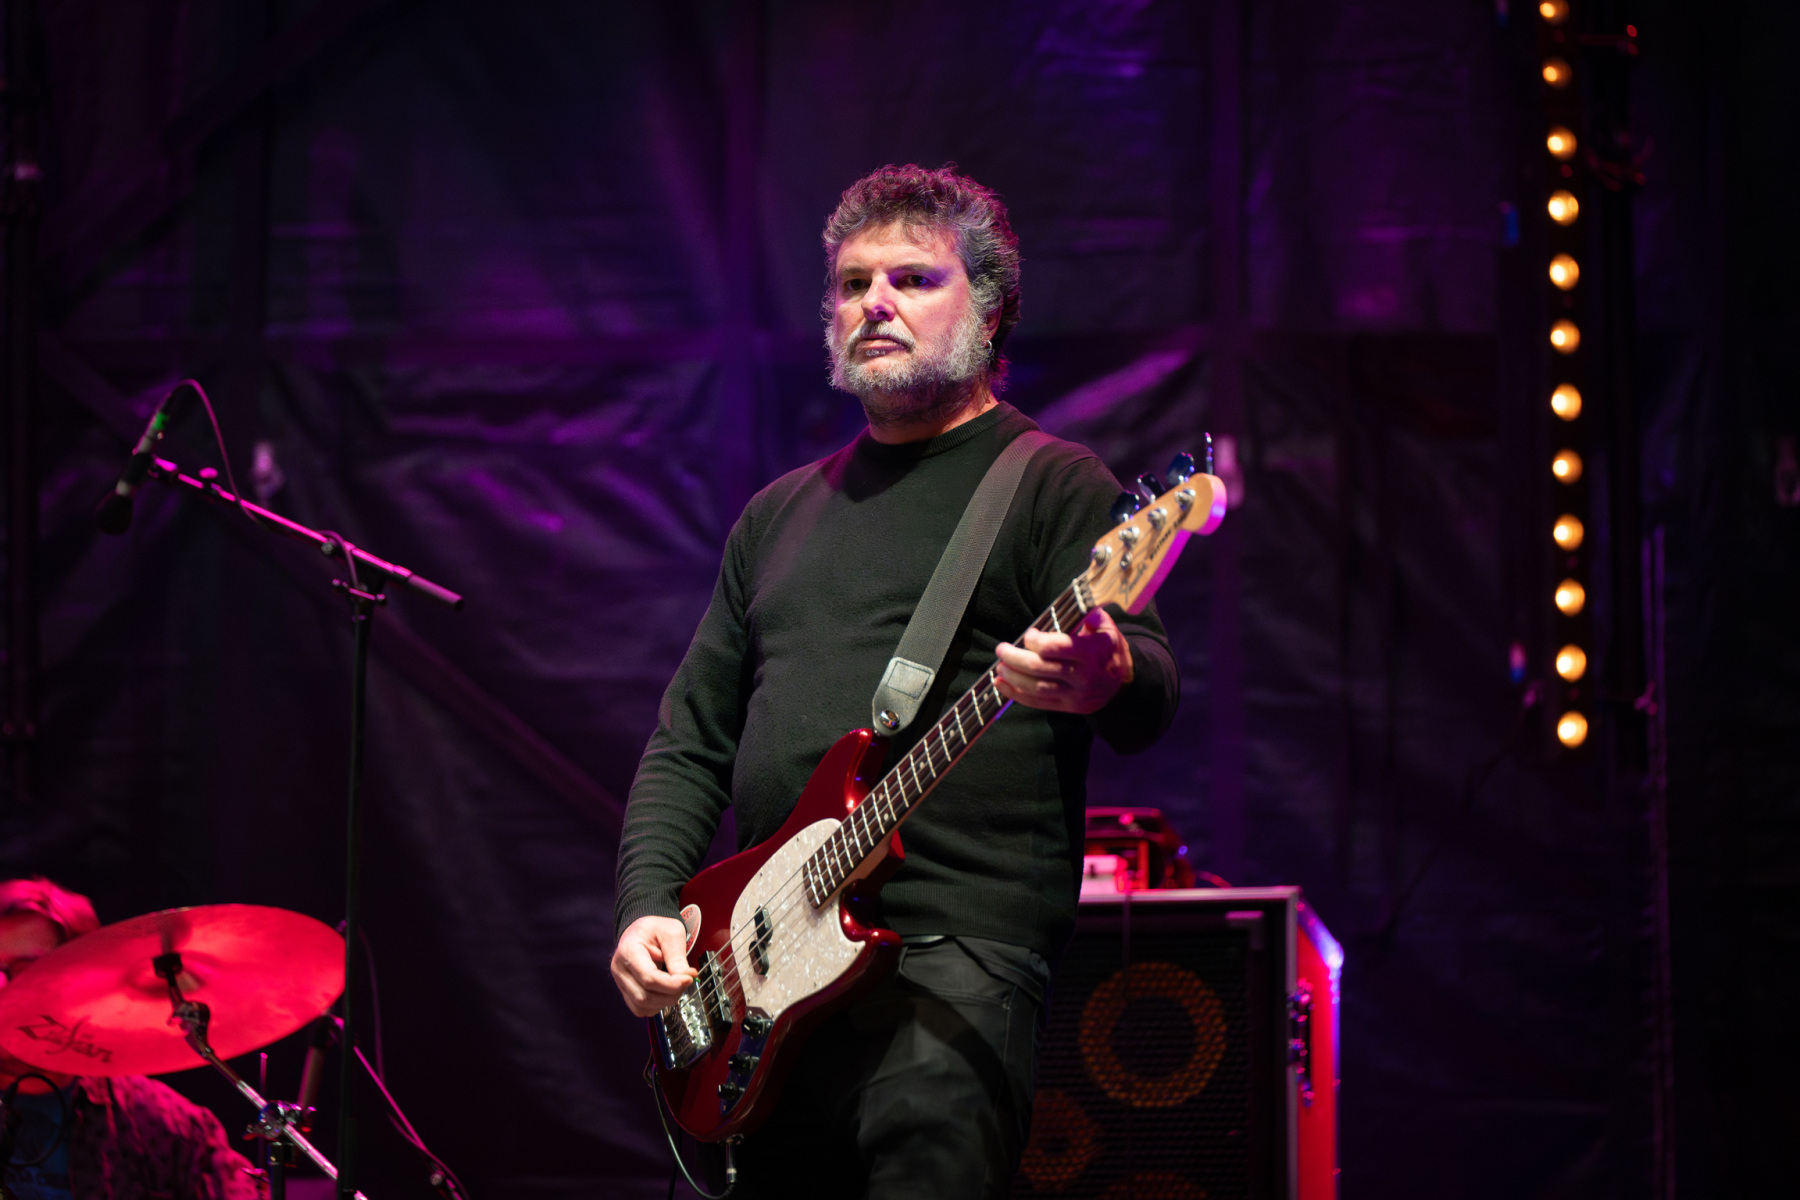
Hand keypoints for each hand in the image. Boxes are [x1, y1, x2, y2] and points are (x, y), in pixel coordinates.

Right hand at [611, 915, 698, 1017]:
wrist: (643, 931)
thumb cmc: (655, 929)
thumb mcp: (672, 933)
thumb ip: (677, 956)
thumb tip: (686, 978)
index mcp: (628, 951)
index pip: (648, 978)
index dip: (671, 984)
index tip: (688, 979)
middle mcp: (620, 970)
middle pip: (644, 996)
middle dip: (670, 994)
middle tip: (685, 981)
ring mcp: (621, 983)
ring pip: (642, 1006)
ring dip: (664, 1001)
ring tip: (676, 985)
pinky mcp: (626, 992)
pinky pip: (640, 1009)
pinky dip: (656, 1005)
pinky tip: (665, 992)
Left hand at [994, 607, 1133, 714]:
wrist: (1126, 684)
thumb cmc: (1110, 650)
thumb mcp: (1108, 629)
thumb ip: (1091, 615)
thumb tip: (1078, 602)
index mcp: (1092, 653)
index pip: (1057, 648)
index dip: (1037, 641)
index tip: (1028, 635)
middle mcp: (1083, 676)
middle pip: (1041, 668)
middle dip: (1015, 658)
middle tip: (1001, 649)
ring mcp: (1075, 695)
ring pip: (1037, 688)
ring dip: (1013, 677)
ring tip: (1000, 666)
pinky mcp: (1069, 708)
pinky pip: (1039, 703)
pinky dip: (1017, 695)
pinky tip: (1002, 684)